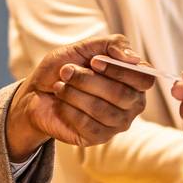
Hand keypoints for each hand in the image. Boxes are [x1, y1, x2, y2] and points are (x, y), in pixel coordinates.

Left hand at [7, 35, 154, 158]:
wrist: (37, 92)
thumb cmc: (65, 68)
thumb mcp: (85, 47)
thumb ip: (112, 44)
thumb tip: (133, 58)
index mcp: (134, 80)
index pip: (144, 79)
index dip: (120, 71)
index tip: (94, 61)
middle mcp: (132, 104)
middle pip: (121, 95)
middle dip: (88, 80)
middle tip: (66, 71)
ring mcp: (117, 123)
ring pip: (102, 110)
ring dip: (74, 94)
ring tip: (60, 86)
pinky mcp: (98, 137)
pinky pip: (88, 125)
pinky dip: (69, 110)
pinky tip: (61, 103)